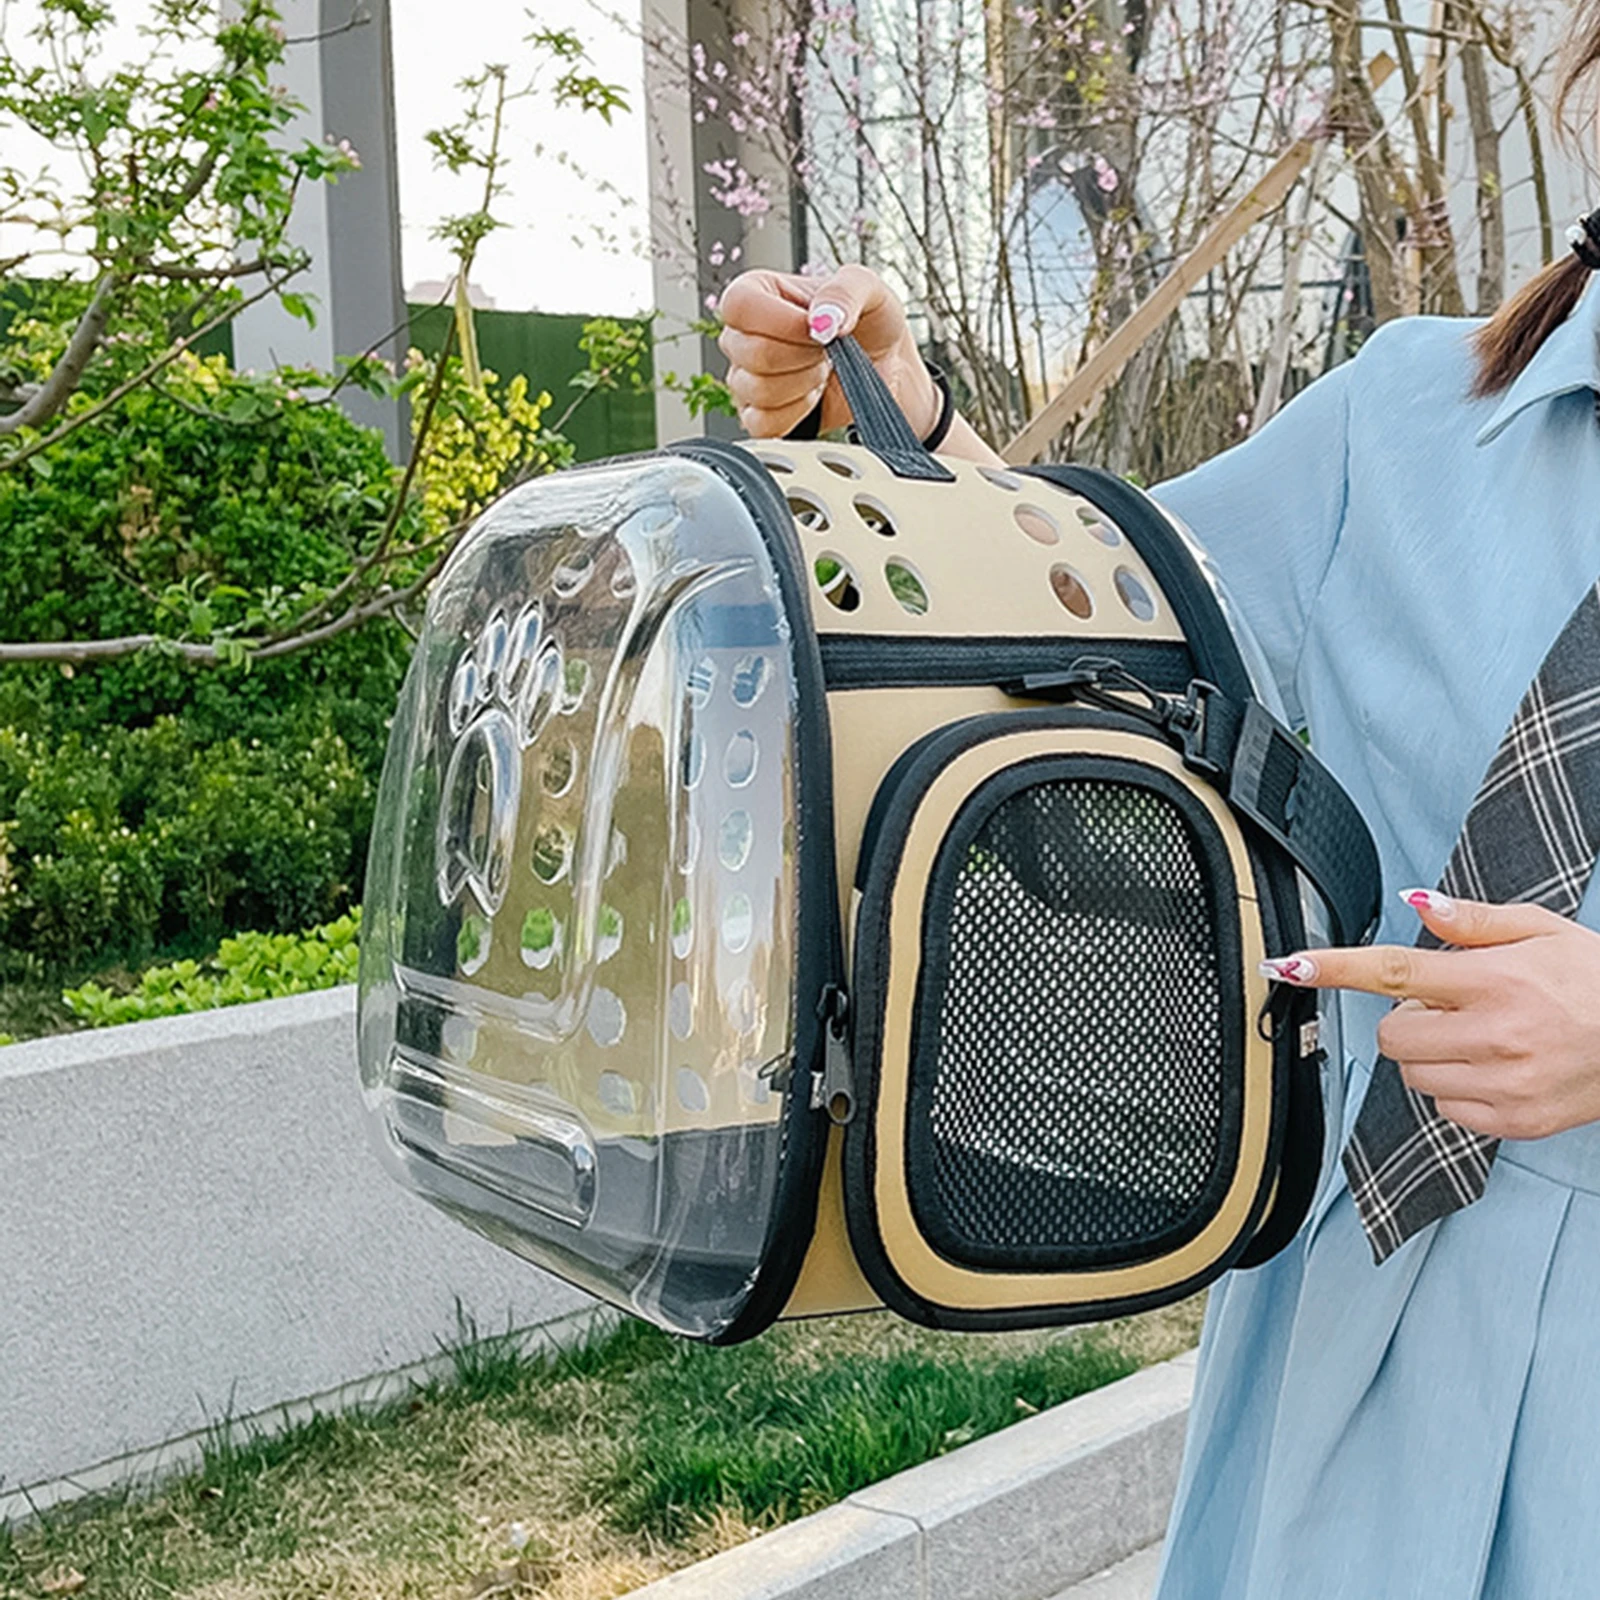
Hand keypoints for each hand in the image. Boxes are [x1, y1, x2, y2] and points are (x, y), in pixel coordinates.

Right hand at [717, 264, 940, 440]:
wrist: (884, 366)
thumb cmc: (870, 322)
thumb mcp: (868, 288)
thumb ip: (845, 291)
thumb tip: (822, 320)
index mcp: (758, 292)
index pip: (739, 305)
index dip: (780, 321)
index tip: (816, 329)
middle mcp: (743, 335)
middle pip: (752, 352)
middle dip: (803, 356)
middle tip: (826, 350)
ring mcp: (745, 380)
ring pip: (759, 390)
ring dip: (805, 383)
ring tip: (823, 370)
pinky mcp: (757, 418)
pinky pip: (764, 424)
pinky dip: (798, 412)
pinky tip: (813, 396)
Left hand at [1260, 890, 1599, 1141]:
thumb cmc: (1595, 980)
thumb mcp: (1541, 930)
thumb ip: (1472, 921)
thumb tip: (1418, 901)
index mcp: (1495, 981)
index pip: (1394, 971)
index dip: (1334, 968)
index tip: (1288, 965)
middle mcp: (1495, 1035)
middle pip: (1391, 1034)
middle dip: (1406, 1019)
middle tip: (1451, 1007)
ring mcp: (1504, 1084)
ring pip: (1412, 1074)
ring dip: (1429, 1055)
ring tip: (1480, 1037)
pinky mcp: (1514, 1121)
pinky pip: (1444, 1109)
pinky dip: (1456, 1089)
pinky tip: (1495, 1068)